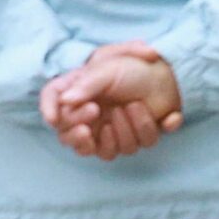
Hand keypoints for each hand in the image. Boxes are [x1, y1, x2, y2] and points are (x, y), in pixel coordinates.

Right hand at [40, 41, 184, 160]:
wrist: (169, 76)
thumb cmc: (134, 68)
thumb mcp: (106, 69)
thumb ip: (85, 85)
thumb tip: (65, 100)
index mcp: (78, 92)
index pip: (51, 100)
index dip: (48, 110)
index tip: (53, 118)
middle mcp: (88, 114)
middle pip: (69, 137)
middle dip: (79, 130)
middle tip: (95, 110)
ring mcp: (108, 129)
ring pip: (104, 150)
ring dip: (122, 128)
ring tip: (134, 106)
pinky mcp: (130, 139)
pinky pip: (130, 149)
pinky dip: (143, 130)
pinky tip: (156, 116)